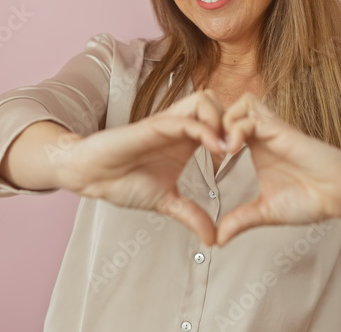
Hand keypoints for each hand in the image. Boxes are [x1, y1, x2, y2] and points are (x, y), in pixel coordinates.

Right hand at [55, 90, 224, 245]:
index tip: (247, 162)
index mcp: (186, 141)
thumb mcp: (166, 202)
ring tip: (229, 149)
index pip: (220, 122)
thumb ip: (191, 215)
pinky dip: (206, 131)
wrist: (92, 176)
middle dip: (234, 122)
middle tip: (241, 150)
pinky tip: (216, 151)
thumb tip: (212, 239)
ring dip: (221, 121)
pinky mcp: (155, 126)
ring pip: (207, 100)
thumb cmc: (123, 181)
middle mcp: (180, 127)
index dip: (237, 136)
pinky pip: (188, 119)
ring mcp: (168, 124)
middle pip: (219, 103)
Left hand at [214, 93, 340, 245]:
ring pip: (240, 104)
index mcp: (257, 148)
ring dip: (224, 122)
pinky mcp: (282, 129)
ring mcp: (272, 130)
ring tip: (219, 149)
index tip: (206, 162)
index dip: (212, 137)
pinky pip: (252, 115)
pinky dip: (236, 128)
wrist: (340, 195)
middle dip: (213, 125)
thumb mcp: (265, 212)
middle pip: (230, 108)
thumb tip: (219, 240)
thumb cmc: (310, 199)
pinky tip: (232, 150)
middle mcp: (263, 135)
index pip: (228, 125)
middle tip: (207, 151)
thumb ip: (241, 221)